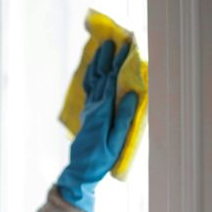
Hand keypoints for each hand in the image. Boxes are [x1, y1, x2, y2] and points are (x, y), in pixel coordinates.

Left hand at [57, 40, 138, 211]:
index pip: (111, 82)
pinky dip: (91, 77)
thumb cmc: (101, 159)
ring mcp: (89, 111)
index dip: (118, 63)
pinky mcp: (88, 115)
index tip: (126, 47)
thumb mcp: (116, 141)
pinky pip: (89, 91)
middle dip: (106, 59)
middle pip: (100, 78)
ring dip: (97, 65)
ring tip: (101, 50)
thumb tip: (130, 94)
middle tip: (112, 41)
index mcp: (102, 112)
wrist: (80, 170)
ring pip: (92, 82)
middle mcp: (93, 108)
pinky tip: (93, 71)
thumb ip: (123, 118)